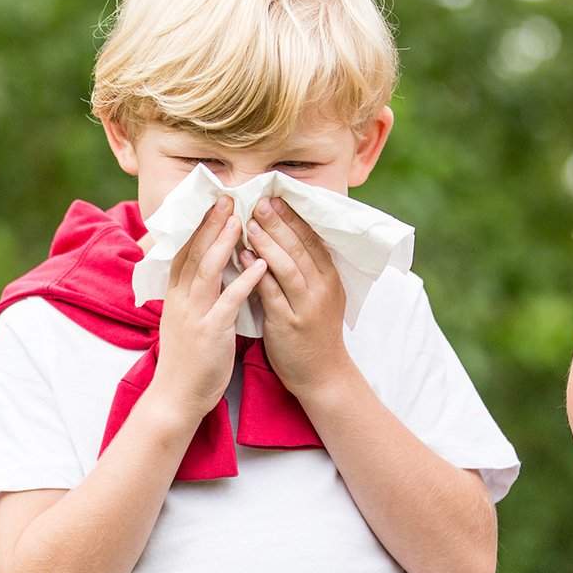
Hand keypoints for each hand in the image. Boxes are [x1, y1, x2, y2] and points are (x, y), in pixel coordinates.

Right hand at [150, 196, 267, 420]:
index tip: (211, 203)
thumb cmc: (186, 361)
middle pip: (193, 253)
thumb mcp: (184, 321)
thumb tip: (205, 272)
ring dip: (224, 243)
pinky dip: (244, 281)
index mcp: (176, 296)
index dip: (197, 226)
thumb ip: (193, 295)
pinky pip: (229, 302)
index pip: (184, 252)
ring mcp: (195, 315)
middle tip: (226, 198)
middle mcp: (181, 300)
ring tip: (241, 220)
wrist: (176, 397)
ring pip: (207, 270)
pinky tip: (260, 265)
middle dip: (210, 223)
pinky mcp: (211, 333)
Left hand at [245, 197, 351, 396]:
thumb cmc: (314, 332)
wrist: (322, 375)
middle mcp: (322, 288)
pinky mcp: (289, 323)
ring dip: (268, 242)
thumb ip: (304, 270)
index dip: (293, 217)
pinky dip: (257, 272)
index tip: (275, 197)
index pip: (312, 239)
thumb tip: (281, 238)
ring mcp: (307, 306)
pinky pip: (271, 292)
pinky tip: (243, 257)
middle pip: (299, 247)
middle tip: (259, 201)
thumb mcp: (317, 296)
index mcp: (330, 278)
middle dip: (278, 222)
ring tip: (249, 223)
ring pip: (287, 266)